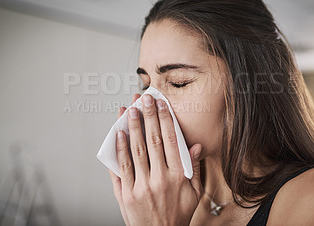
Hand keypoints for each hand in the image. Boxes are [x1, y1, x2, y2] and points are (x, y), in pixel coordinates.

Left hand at [108, 93, 202, 225]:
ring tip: (129, 109)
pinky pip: (121, 168)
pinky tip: (118, 134)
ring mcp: (141, 187)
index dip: (165, 120)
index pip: (171, 141)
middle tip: (143, 98)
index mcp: (178, 177)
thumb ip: (194, 168)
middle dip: (148, 116)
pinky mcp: (126, 195)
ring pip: (136, 150)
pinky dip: (119, 150)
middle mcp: (160, 179)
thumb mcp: (194, 193)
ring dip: (132, 127)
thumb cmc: (178, 214)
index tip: (161, 104)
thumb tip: (195, 145)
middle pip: (152, 140)